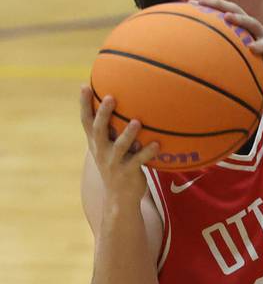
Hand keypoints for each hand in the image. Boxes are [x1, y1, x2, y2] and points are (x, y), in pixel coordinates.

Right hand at [79, 86, 158, 205]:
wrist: (119, 196)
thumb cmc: (117, 164)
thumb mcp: (110, 147)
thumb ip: (113, 129)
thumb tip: (126, 102)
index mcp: (96, 143)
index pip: (86, 121)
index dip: (84, 105)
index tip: (85, 86)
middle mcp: (102, 151)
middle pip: (99, 130)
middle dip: (104, 114)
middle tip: (110, 98)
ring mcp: (114, 163)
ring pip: (120, 147)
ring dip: (128, 134)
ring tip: (137, 122)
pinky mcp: (128, 173)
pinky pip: (139, 161)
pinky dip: (148, 152)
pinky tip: (157, 144)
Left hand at [195, 0, 262, 84]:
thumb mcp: (247, 55)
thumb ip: (232, 52)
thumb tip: (207, 59)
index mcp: (246, 29)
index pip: (226, 13)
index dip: (210, 7)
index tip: (190, 3)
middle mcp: (255, 28)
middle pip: (235, 11)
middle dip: (218, 4)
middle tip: (200, 1)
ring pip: (251, 23)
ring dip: (239, 19)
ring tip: (226, 16)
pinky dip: (259, 46)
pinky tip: (252, 48)